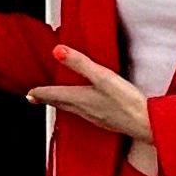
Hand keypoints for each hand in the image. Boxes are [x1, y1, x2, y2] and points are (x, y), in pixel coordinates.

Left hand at [28, 44, 153, 144]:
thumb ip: (80, 63)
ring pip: (71, 110)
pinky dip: (77, 108)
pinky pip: (85, 114)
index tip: (30, 93)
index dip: (40, 93)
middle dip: (47, 100)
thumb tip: (58, 51)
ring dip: (61, 104)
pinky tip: (85, 107)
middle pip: (60, 104)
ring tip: (56, 101)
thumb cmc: (127, 102)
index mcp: (80, 98)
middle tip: (35, 97)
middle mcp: (84, 110)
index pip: (53, 95)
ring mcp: (95, 117)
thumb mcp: (103, 76)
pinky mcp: (106, 121)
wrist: (146, 124)